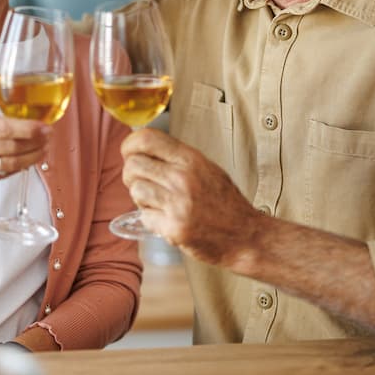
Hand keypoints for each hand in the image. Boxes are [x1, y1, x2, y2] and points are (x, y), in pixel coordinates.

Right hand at [0, 113, 51, 229]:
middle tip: (49, 139)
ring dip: (33, 157)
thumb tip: (30, 127)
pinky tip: (28, 161)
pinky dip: (20, 167)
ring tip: (43, 150)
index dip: (30, 129)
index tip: (45, 128)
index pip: (7, 127)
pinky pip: (6, 174)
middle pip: (13, 146)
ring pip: (13, 162)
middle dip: (36, 142)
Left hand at [120, 128, 260, 266]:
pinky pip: (144, 216)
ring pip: (135, 190)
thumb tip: (144, 148)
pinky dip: (151, 219)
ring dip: (141, 198)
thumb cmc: (226, 203)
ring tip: (158, 203)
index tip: (129, 152)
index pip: (146, 139)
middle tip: (145, 184)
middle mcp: (183, 178)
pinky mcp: (174, 228)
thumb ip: (178, 158)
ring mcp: (178, 204)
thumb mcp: (207, 169)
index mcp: (191, 159)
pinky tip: (166, 220)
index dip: (130, 144)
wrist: (245, 235)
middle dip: (132, 175)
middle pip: (133, 164)